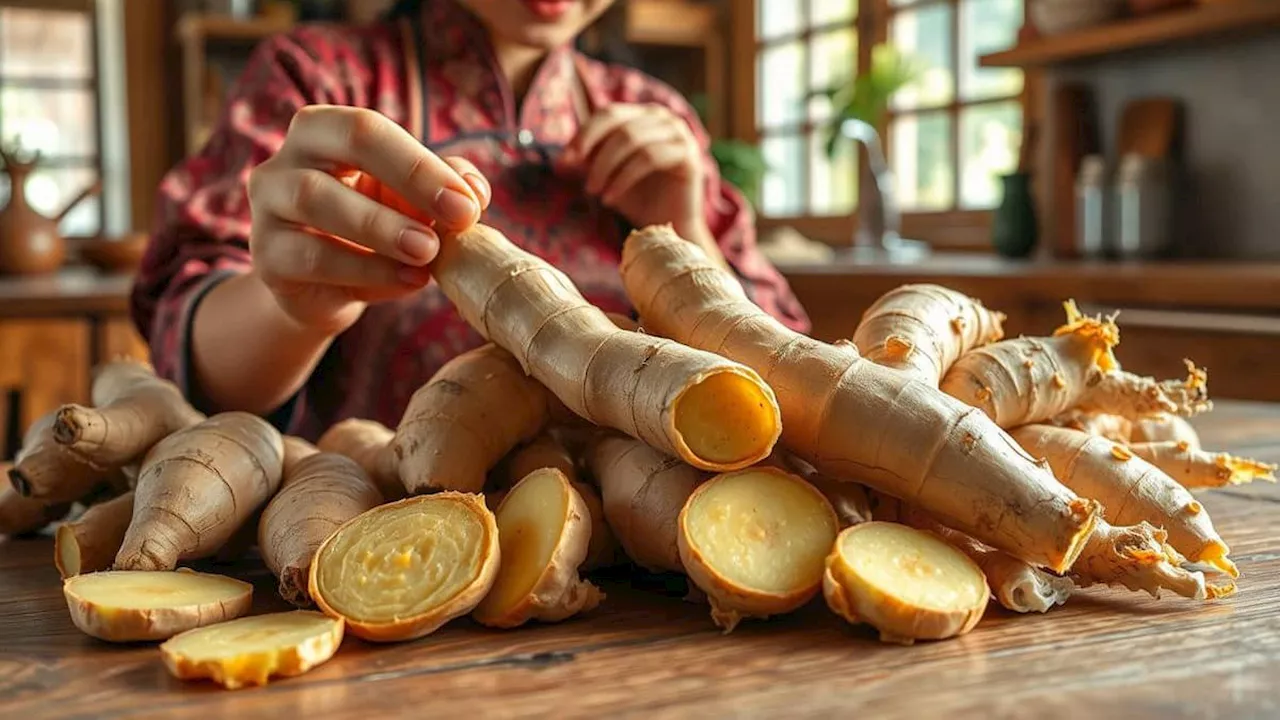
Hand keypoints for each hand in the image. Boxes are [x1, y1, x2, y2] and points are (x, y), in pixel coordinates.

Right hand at [248, 105, 490, 334]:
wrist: (327, 290)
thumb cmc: (373, 229)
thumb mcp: (412, 204)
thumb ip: (445, 187)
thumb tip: (475, 191)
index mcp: (324, 131)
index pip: (369, 127)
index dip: (422, 162)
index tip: (470, 203)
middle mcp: (286, 158)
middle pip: (344, 144)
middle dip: (409, 179)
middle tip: (458, 219)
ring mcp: (267, 207)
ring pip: (317, 200)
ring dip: (383, 227)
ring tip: (429, 253)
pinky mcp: (266, 257)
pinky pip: (313, 257)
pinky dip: (368, 269)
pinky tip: (409, 279)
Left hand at [564, 103, 704, 235]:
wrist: (667, 229)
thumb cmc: (637, 199)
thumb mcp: (605, 175)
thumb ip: (586, 161)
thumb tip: (561, 160)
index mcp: (643, 115)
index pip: (608, 113)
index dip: (584, 133)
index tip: (565, 159)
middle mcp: (664, 118)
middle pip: (619, 123)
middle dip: (593, 151)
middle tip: (579, 177)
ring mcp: (679, 134)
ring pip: (632, 139)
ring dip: (605, 167)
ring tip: (593, 192)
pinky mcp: (688, 155)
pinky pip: (648, 158)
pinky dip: (623, 178)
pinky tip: (609, 198)